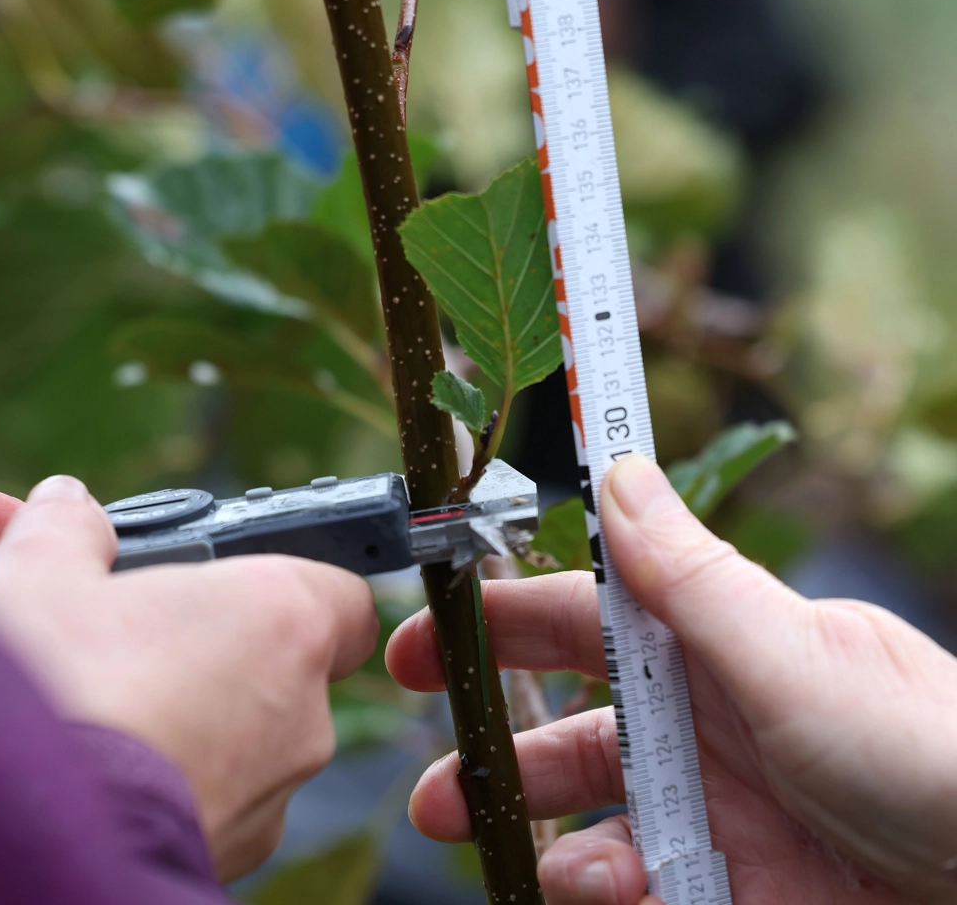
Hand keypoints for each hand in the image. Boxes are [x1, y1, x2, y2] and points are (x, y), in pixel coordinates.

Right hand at [0, 475, 377, 878]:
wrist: (25, 837)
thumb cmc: (51, 693)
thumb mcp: (41, 577)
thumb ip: (70, 530)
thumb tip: (68, 508)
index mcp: (283, 616)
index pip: (341, 593)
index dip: (297, 588)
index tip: (242, 590)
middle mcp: (303, 707)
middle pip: (290, 665)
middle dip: (229, 654)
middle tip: (149, 647)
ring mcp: (275, 789)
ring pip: (256, 738)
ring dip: (205, 720)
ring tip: (118, 712)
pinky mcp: (238, 853)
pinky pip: (225, 799)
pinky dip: (186, 783)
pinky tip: (118, 775)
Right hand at [387, 455, 956, 903]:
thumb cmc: (925, 747)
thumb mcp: (790, 652)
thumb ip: (689, 574)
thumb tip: (618, 469)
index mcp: (709, 643)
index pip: (581, 617)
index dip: (499, 620)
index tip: (426, 635)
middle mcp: (700, 722)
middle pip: (567, 724)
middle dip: (493, 745)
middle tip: (433, 776)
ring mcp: (712, 808)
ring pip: (590, 815)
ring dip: (547, 835)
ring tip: (535, 856)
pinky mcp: (728, 887)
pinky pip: (637, 886)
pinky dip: (606, 889)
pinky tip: (609, 891)